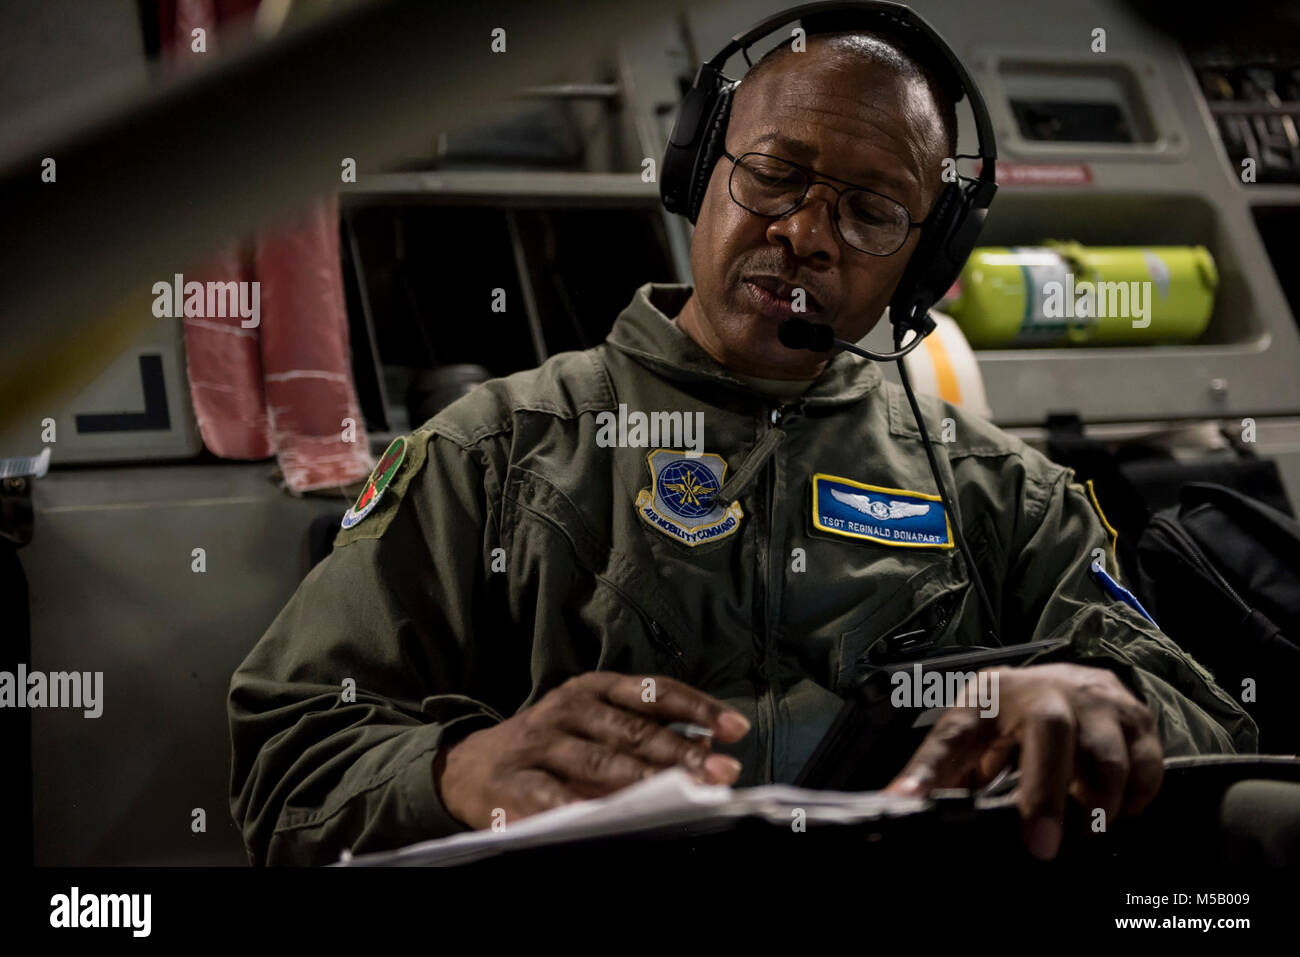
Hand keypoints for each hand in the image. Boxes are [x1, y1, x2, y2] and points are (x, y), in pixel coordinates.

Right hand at [433, 672, 750, 830]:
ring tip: (684, 797)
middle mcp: (566, 708)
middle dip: (681, 754)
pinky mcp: (513, 783)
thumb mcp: (591, 725)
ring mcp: (538, 744)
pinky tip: (608, 821)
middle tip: (722, 772)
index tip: (737, 728)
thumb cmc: (547, 746)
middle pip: (632, 731)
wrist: (465, 767)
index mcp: (592, 688)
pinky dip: (582, 810)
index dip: (697, 708)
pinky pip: (553, 798)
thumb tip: (705, 747)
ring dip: (646, 783)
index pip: (652, 693)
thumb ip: (641, 731)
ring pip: (600, 763)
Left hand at [883, 663, 1163, 859]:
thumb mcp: (970, 736)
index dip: (932, 770)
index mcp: (989, 696)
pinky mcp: (1136, 717)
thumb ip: (939, 772)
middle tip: (1041, 848)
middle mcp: (1045, 689)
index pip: (955, 732)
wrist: (1067, 682)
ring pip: (1107, 756)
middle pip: (1049, 732)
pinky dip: (1133, 800)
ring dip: (1096, 806)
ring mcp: (1096, 700)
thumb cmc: (1011, 717)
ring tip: (1081, 830)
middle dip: (1046, 796)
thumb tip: (899, 805)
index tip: (910, 804)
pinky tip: (1113, 810)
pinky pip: (1147, 769)